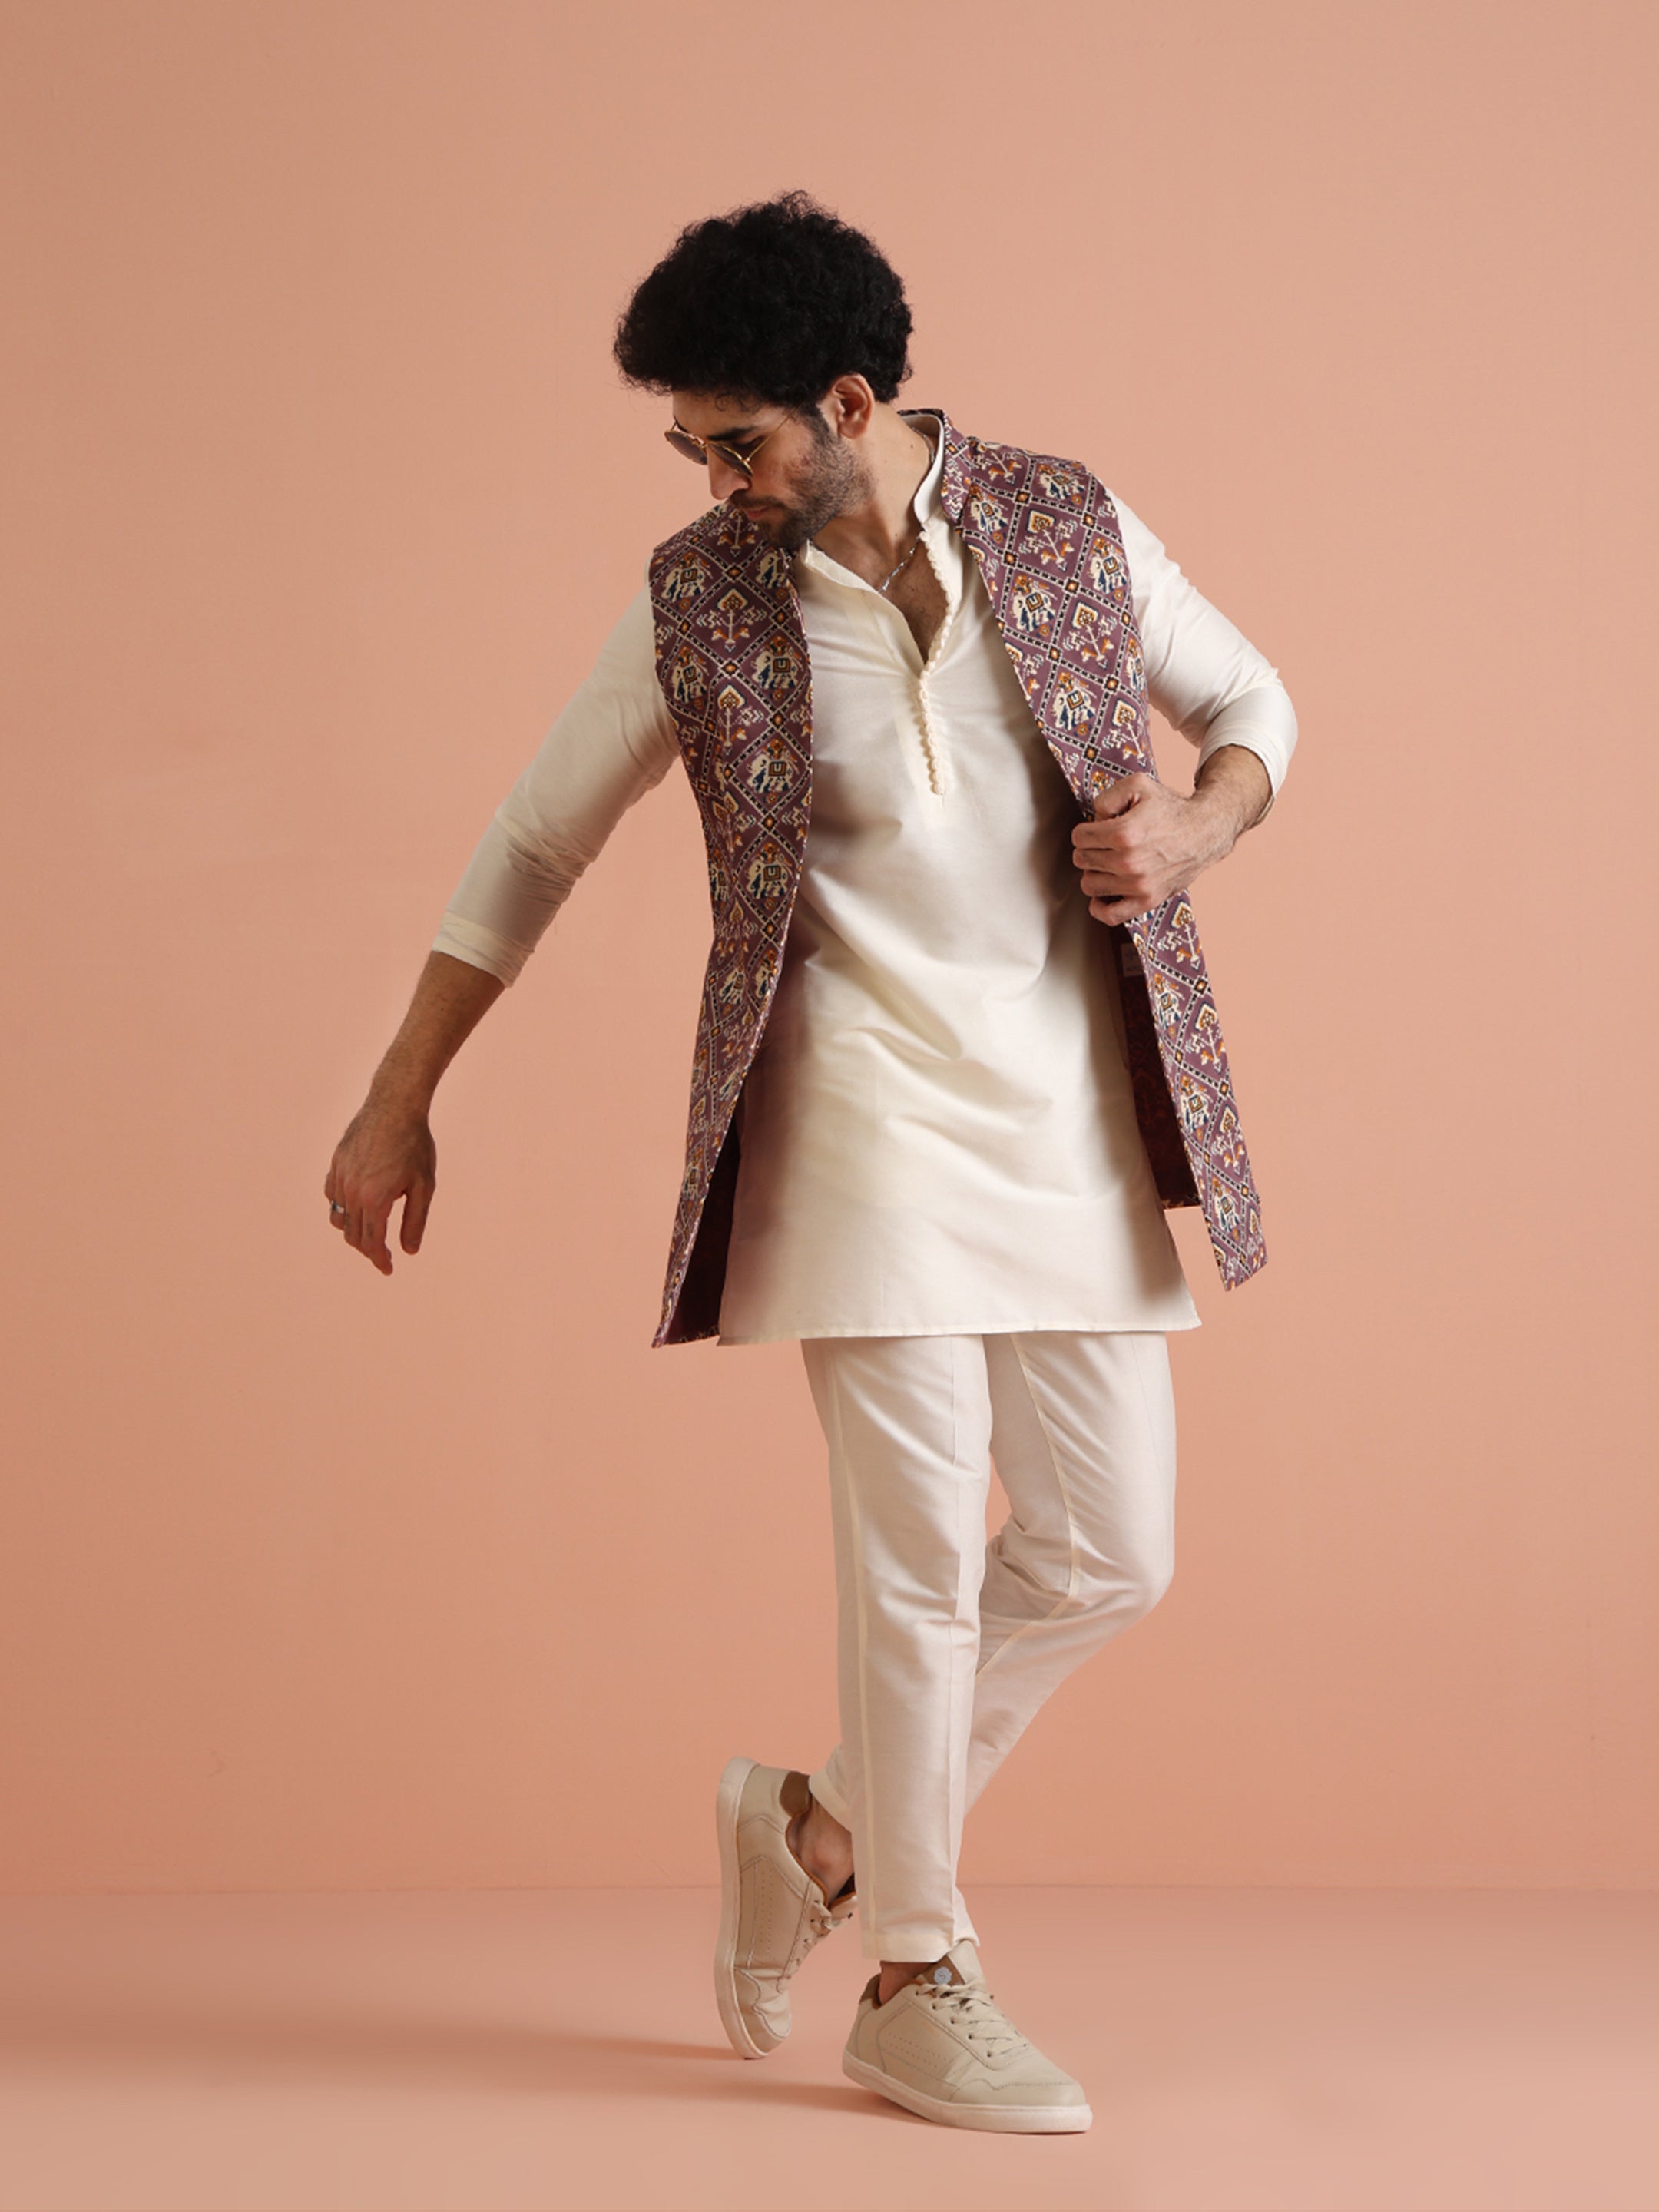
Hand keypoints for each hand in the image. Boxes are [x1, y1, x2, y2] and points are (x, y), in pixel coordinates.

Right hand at [324, 1098, 436, 1275]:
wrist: (395, 1105)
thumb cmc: (415, 1145)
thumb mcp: (424, 1186)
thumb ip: (415, 1220)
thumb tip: (409, 1250)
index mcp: (375, 1199)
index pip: (372, 1243)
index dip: (380, 1259)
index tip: (388, 1268)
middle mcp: (352, 1191)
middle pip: (353, 1235)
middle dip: (368, 1249)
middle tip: (384, 1254)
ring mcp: (340, 1177)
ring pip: (339, 1218)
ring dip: (353, 1231)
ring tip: (371, 1233)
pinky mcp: (335, 1164)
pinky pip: (331, 1196)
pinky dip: (341, 1208)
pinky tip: (356, 1207)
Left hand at [1070, 772, 1236, 925]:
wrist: (1204, 833)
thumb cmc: (1171, 810)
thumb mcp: (1139, 785)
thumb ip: (1107, 796)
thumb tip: (1093, 819)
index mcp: (1124, 833)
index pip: (1079, 837)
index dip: (1085, 830)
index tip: (1098, 829)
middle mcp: (1129, 862)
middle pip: (1082, 860)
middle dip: (1089, 849)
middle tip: (1104, 844)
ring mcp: (1138, 885)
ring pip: (1089, 884)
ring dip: (1094, 873)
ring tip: (1107, 863)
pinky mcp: (1147, 901)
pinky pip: (1109, 915)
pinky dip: (1099, 906)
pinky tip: (1104, 892)